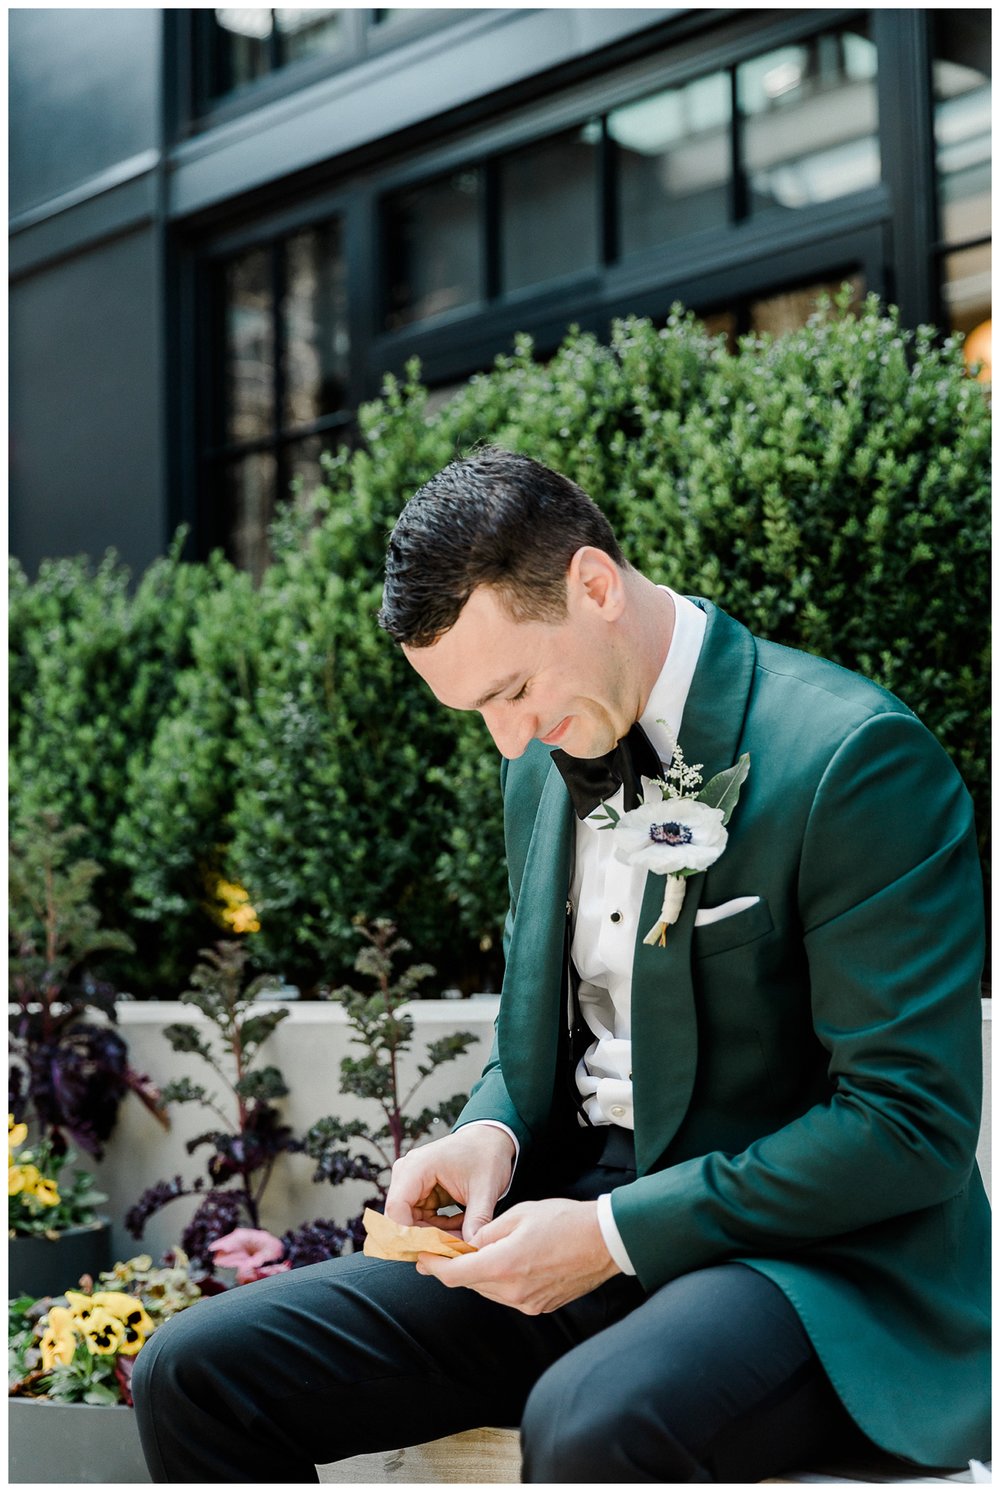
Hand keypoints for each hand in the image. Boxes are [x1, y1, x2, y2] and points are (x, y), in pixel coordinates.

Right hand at [384, 1125, 515, 1243]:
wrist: (491, 1139)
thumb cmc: (487, 1156)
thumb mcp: (485, 1190)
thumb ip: (477, 1220)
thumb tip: (471, 1251)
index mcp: (417, 1167)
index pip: (397, 1209)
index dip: (409, 1236)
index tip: (434, 1251)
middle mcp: (407, 1173)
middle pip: (402, 1219)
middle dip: (426, 1238)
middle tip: (454, 1249)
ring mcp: (411, 1182)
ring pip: (411, 1222)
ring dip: (435, 1234)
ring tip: (462, 1237)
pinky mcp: (420, 1190)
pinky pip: (421, 1218)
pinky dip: (439, 1227)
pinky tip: (459, 1227)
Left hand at [414, 1197, 620, 1313]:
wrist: (604, 1241)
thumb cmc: (563, 1220)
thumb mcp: (519, 1214)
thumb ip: (487, 1232)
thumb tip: (469, 1244)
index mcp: (503, 1266)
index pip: (455, 1275)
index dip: (433, 1267)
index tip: (421, 1257)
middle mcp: (512, 1291)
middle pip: (471, 1284)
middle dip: (455, 1267)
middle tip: (444, 1250)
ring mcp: (527, 1302)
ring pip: (489, 1290)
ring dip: (479, 1274)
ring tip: (477, 1253)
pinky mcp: (540, 1305)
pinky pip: (508, 1295)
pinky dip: (500, 1280)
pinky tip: (507, 1262)